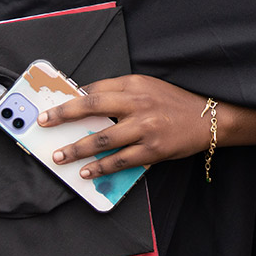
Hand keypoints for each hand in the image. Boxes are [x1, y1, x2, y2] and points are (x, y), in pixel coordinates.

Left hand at [42, 75, 210, 177]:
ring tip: (59, 156)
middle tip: (44, 123)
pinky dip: (101, 167)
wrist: (211, 118)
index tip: (53, 106)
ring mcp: (146, 127)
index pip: (96, 89)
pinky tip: (87, 171)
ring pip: (103, 138)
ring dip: (77, 148)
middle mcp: (138, 103)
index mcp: (135, 84)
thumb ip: (121, 93)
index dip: (71, 98)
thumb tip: (87, 103)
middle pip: (92, 107)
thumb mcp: (149, 87)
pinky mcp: (153, 149)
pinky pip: (120, 160)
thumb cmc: (177, 103)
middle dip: (64, 115)